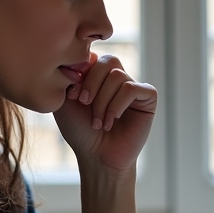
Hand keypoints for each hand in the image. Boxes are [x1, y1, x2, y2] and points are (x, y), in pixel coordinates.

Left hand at [54, 52, 156, 173]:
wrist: (96, 157)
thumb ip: (69, 76)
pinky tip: (112, 121)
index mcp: (99, 74)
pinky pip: (132, 88)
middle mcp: (118, 77)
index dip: (82, 72)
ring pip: (118, 76)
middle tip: (84, 104)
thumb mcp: (65, 101)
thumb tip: (84, 57)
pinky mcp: (148, 98)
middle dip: (92, 84)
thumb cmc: (80, 131)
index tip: (72, 95)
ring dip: (103, 101)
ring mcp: (134, 87)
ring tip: (98, 122)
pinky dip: (118, 105)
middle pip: (108, 61)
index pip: (94, 55)